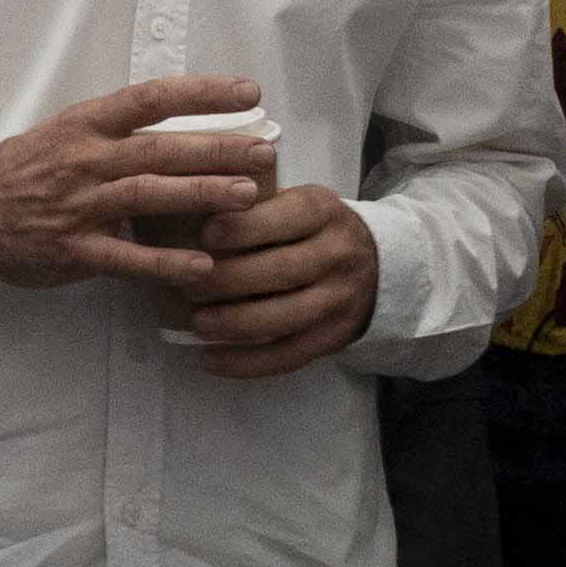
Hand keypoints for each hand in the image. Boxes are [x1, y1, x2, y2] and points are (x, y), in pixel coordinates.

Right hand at [0, 76, 268, 294]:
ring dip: (201, 195)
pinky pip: (126, 257)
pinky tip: (203, 266)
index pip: (152, 98)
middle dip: (218, 148)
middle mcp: (85, 159)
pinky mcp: (73, 249)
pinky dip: (165, 262)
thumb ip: (119, 133)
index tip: (249, 91)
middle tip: (266, 149)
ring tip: (248, 197)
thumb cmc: (23, 170)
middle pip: (161, 148)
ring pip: (148, 195)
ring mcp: (79, 205)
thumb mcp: (66, 134)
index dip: (203, 92)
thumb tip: (188, 126)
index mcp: (86, 124)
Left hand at [181, 186, 379, 379]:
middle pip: (282, 270)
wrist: (376, 265)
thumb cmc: (312, 229)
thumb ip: (256, 208)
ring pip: (286, 317)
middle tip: (189, 286)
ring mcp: (339, 299)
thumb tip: (192, 217)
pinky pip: (288, 356)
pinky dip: (245, 362)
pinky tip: (209, 359)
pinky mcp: (334, 336)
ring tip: (198, 323)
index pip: (285, 218)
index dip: (243, 228)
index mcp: (324, 211)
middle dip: (229, 280)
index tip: (205, 236)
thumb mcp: (296, 203)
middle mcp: (337, 254)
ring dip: (235, 323)